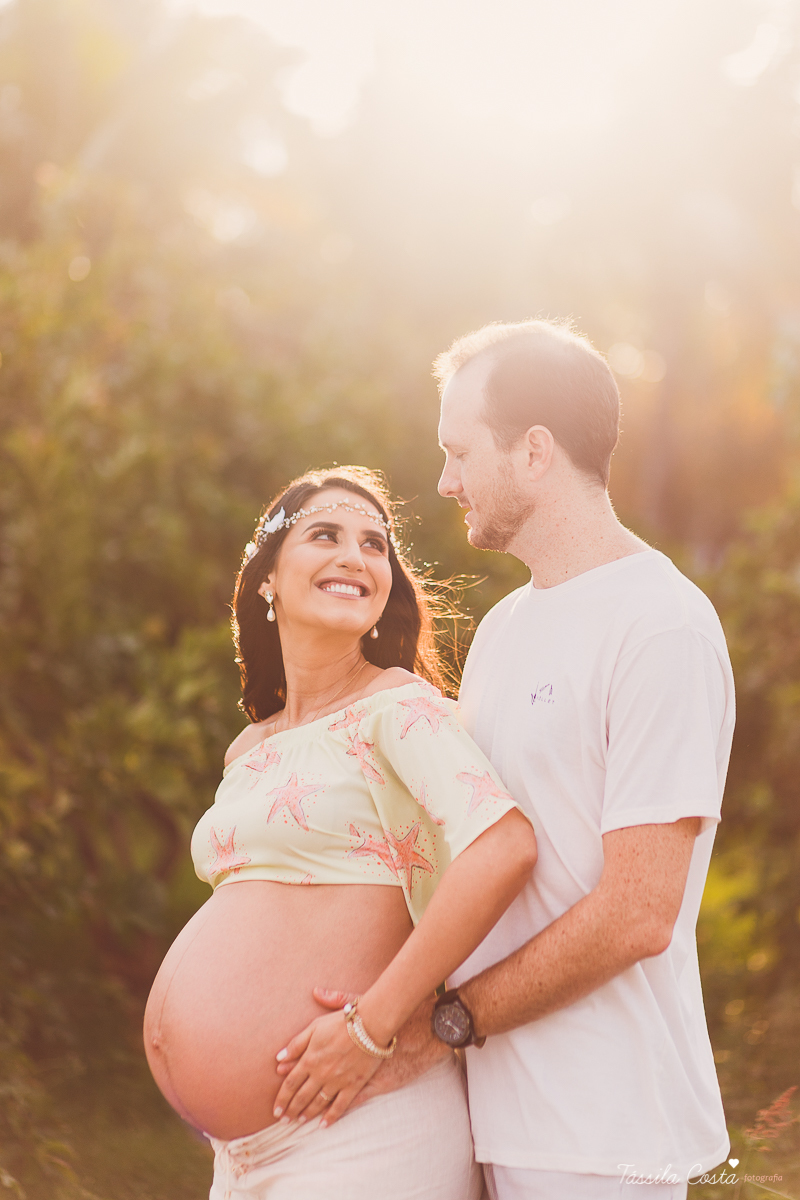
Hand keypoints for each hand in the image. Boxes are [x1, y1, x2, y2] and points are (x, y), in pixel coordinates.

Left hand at [273, 1009, 381, 1125]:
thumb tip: (279, 1059)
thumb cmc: (341, 1023)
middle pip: (302, 1096)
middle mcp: (321, 1074)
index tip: (275, 1110)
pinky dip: (331, 1117)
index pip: (291, 1083)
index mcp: (310, 1059)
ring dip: (307, 1114)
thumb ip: (296, 1044)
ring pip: (318, 1103)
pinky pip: (340, 1105)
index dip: (282, 1098)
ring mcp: (338, 1081)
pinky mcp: (354, 1085)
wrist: (370, 1025)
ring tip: (299, 1121)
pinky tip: (323, 1125)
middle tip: (284, 1120)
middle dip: (291, 1110)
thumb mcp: (315, 1027)